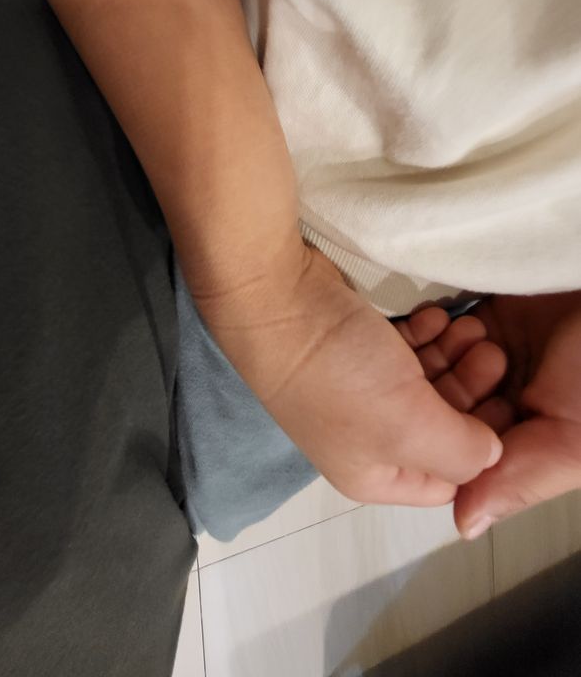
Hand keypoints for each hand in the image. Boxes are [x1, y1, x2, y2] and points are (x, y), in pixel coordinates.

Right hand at [194, 245, 504, 506]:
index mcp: (374, 473)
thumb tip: (490, 453)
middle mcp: (369, 437)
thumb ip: (462, 451)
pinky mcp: (360, 346)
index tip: (505, 406)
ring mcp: (363, 388)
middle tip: (492, 352)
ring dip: (456, 355)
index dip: (482, 449)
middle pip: (444, 423)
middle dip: (473, 390)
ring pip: (430, 381)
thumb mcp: (409, 425)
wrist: (274, 298)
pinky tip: (436, 315)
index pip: (448, 480)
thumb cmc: (339, 372)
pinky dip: (429, 335)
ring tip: (470, 326)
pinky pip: (410, 349)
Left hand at [451, 292, 580, 537]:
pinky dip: (439, 322)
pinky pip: (448, 326)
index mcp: (529, 442)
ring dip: (442, 350)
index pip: (464, 451)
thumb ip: (518, 479)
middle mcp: (510, 404)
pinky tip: (445, 316)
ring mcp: (499, 357)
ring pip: (442, 364)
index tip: (438, 414)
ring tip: (472, 334)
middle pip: (446, 405)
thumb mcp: (572, 441)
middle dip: (443, 386)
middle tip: (464, 363)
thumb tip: (462, 525)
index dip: (444, 435)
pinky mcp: (494, 317)